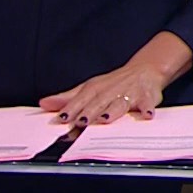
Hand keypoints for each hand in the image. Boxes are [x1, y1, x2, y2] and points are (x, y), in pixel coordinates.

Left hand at [40, 64, 165, 126]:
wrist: (144, 70)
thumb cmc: (114, 83)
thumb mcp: (89, 88)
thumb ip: (67, 98)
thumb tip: (44, 104)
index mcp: (95, 89)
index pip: (81, 100)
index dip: (71, 109)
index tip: (62, 119)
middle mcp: (111, 90)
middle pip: (98, 102)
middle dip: (89, 112)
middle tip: (81, 122)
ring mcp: (129, 93)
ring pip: (120, 103)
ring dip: (113, 110)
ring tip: (106, 118)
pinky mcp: (147, 97)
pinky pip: (148, 103)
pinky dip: (147, 108)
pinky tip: (147, 115)